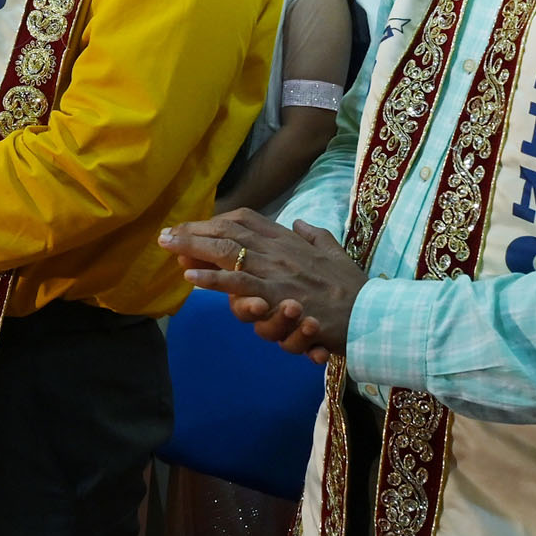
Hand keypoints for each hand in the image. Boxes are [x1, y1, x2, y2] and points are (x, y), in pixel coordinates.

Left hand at [158, 211, 367, 362]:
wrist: (369, 314)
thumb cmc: (352, 289)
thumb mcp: (335, 253)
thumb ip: (315, 235)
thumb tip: (298, 223)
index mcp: (290, 240)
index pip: (245, 221)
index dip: (216, 222)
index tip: (193, 227)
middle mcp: (279, 249)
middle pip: (228, 232)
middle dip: (194, 232)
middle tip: (166, 234)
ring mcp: (276, 270)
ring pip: (227, 251)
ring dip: (194, 247)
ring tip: (167, 245)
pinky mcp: (276, 294)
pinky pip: (238, 282)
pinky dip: (211, 278)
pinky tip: (189, 276)